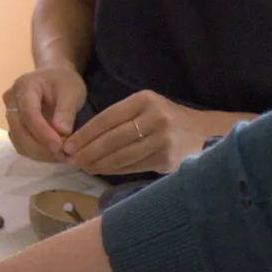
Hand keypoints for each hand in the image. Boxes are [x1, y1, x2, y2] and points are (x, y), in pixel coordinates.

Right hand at [3, 67, 86, 162]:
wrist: (55, 78)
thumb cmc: (64, 82)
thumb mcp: (72, 91)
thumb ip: (66, 110)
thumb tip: (62, 132)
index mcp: (24, 86)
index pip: (28, 113)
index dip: (42, 132)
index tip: (59, 146)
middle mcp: (11, 101)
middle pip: (19, 129)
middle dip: (40, 146)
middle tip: (62, 155)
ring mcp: (10, 115)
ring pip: (18, 140)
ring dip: (38, 153)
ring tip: (60, 156)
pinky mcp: (14, 128)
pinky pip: (21, 145)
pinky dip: (36, 153)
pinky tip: (52, 155)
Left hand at [64, 91, 232, 175]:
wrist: (203, 133)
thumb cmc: (166, 121)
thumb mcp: (146, 109)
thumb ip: (120, 119)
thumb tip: (81, 140)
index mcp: (145, 100)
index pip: (106, 118)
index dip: (85, 134)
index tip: (68, 145)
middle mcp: (154, 117)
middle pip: (111, 139)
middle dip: (87, 152)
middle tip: (70, 161)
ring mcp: (162, 139)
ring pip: (120, 156)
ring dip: (98, 164)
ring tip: (82, 168)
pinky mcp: (166, 159)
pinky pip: (133, 167)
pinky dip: (114, 171)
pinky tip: (101, 171)